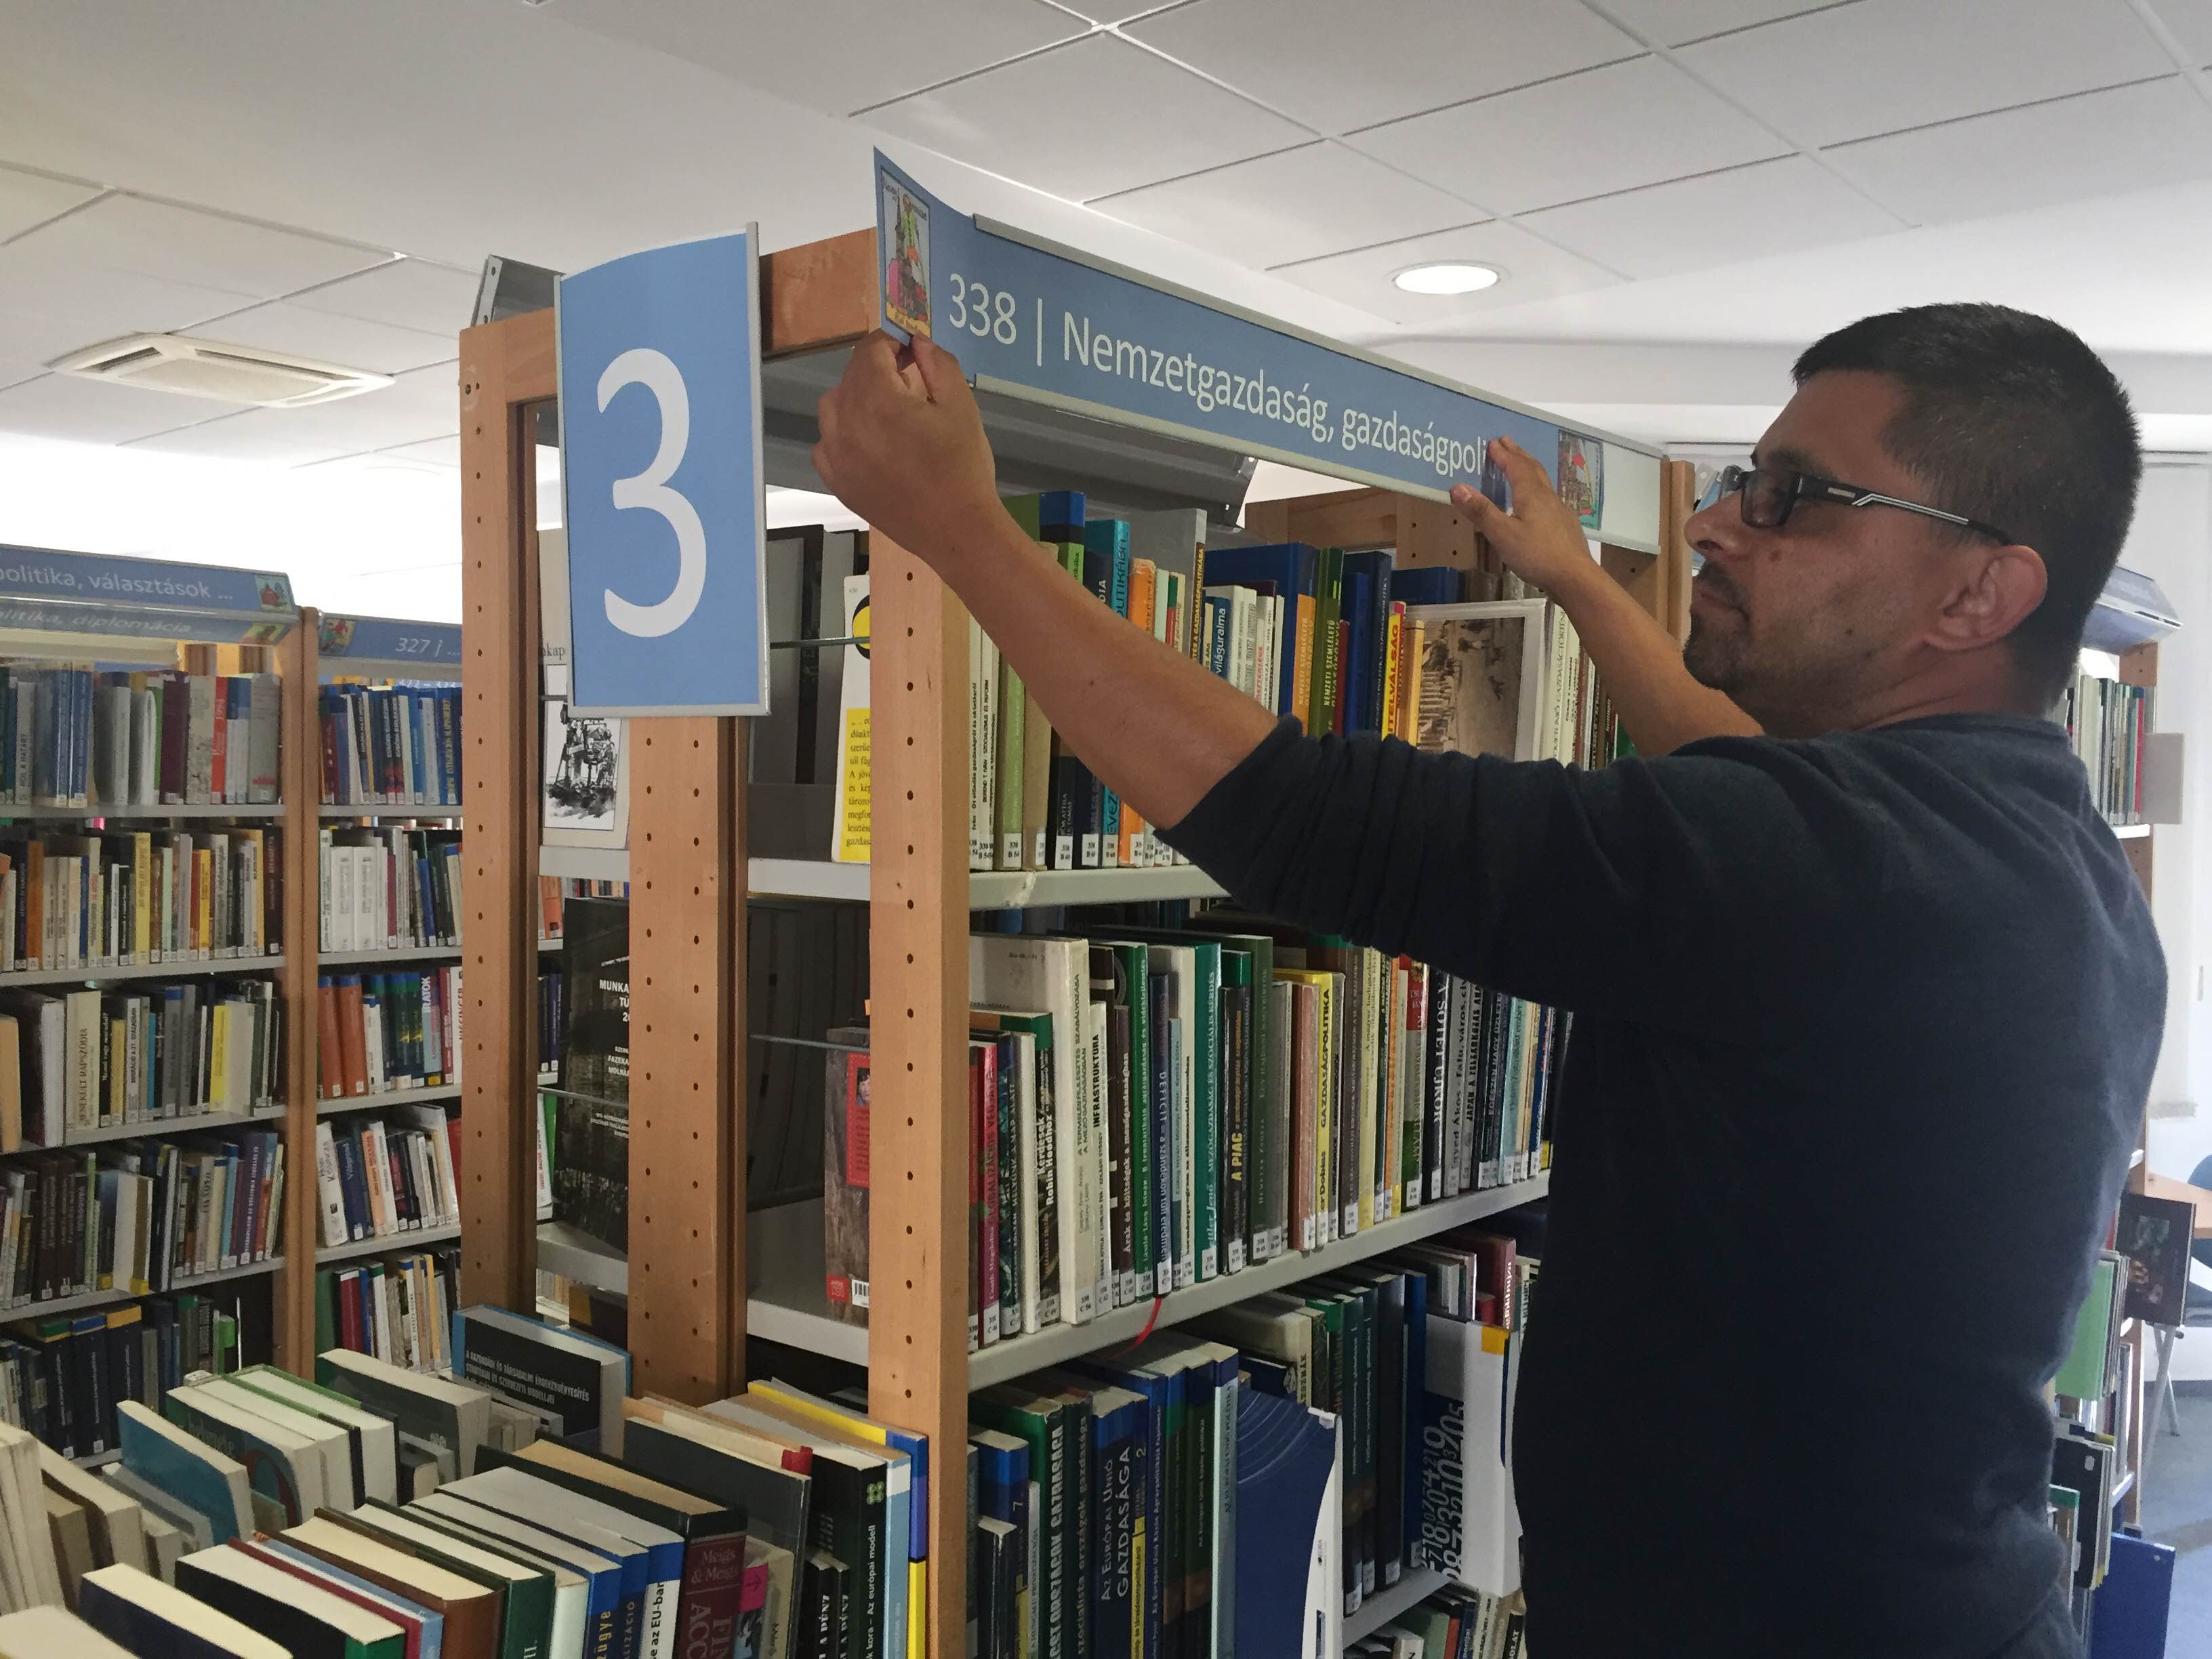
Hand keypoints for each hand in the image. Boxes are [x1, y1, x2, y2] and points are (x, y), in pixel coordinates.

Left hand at [813, 331, 1007, 565]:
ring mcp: (835, 454)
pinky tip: (871, 444)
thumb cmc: (963, 466)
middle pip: (851, 376)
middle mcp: (845, 422)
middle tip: (909, 383)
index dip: (892, 342)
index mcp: (877, 399)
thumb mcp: (961, 405)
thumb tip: (917, 342)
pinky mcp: (836, 480)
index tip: (912, 351)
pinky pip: (826, 444)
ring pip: (833, 407)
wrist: (955, 531)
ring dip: (857, 398)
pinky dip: (843, 434)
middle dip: (878, 369)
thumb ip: (938, 363)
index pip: (870, 350)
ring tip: (888, 414)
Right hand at [1450, 437, 1599, 599]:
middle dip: (1517, 454)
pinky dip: (1538, 487)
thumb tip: (1456, 487)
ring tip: (1522, 463)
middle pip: (1532, 468)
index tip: (1492, 443)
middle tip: (1507, 442)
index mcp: (1531, 495)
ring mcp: (1559, 510)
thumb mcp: (1502, 535)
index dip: (1503, 455)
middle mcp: (1547, 497)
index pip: (1516, 467)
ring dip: (1529, 468)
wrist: (1575, 576)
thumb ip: (1481, 511)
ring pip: (1543, 481)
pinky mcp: (1564, 524)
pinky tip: (1538, 500)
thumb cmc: (1537, 555)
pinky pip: (1549, 496)